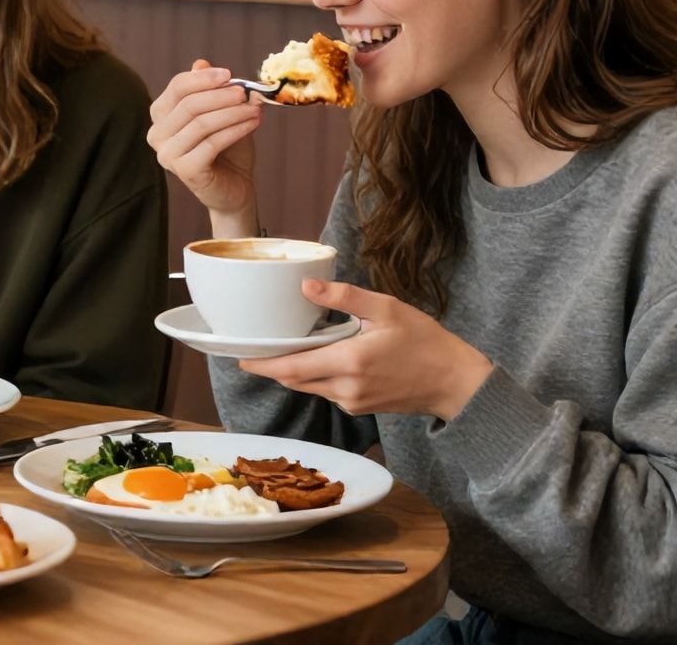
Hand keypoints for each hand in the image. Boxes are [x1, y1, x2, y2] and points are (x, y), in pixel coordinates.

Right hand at [148, 59, 262, 220]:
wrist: (235, 186)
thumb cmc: (227, 148)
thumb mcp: (221, 113)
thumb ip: (211, 91)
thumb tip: (202, 63)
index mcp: (161, 116)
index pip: (177, 88)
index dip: (203, 78)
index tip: (229, 74)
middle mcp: (157, 135)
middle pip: (188, 105)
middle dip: (220, 95)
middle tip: (246, 92)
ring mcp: (167, 155)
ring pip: (200, 124)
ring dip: (232, 112)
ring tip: (255, 108)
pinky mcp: (184, 170)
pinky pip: (211, 143)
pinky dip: (235, 130)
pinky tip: (254, 123)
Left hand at [239, 280, 493, 421]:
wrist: (455, 382)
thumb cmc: (425, 342)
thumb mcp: (387, 309)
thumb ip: (344, 298)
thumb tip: (307, 287)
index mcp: (348, 363)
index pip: (291, 369)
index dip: (262, 364)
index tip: (240, 356)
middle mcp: (345, 389)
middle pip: (294, 380)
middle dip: (272, 366)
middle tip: (254, 349)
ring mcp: (352, 402)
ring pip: (309, 388)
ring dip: (294, 371)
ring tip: (283, 348)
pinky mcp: (359, 408)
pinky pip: (326, 392)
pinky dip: (315, 377)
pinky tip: (319, 358)